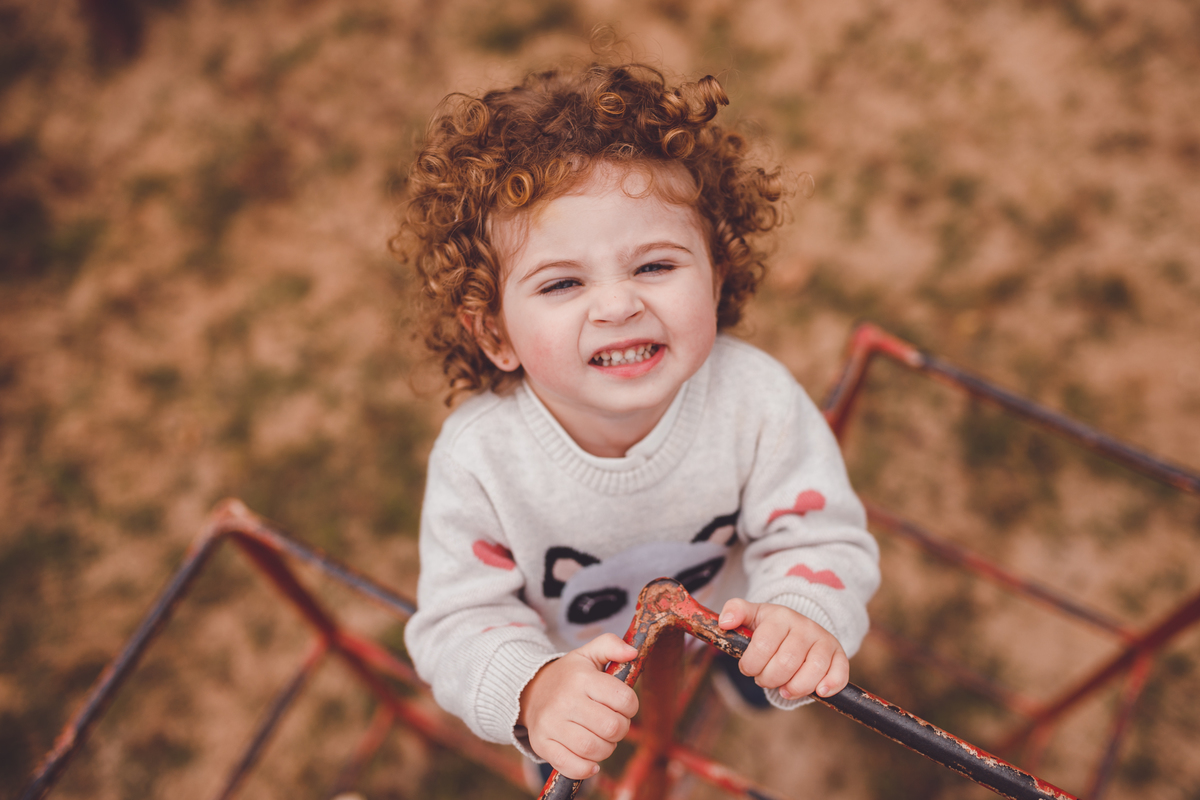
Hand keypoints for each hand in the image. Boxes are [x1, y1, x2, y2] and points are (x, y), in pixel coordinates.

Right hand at [518, 634, 639, 779]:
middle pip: (612, 727)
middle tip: (613, 723)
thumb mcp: (588, 654)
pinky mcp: (542, 744)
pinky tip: (591, 760)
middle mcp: (565, 701)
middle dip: (621, 729)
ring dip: (607, 749)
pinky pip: (573, 766)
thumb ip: (611, 645)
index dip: (631, 706)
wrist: (529, 692)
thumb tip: (633, 652)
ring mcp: (552, 725)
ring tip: (601, 738)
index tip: (623, 705)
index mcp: (581, 678)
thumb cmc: (568, 676)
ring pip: (595, 749)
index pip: (624, 699)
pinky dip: (588, 768)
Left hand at [717, 598, 848, 699]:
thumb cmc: (770, 627)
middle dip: (769, 679)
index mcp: (780, 616)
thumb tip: (724, 622)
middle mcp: (805, 626)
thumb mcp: (752, 615)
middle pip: (786, 662)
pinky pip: (840, 673)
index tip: (748, 668)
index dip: (751, 664)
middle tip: (764, 679)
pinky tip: (819, 692)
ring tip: (785, 689)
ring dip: (794, 687)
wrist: (799, 627)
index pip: (763, 645)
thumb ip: (734, 611)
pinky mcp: (839, 655)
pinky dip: (830, 685)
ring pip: (813, 670)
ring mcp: (824, 640)